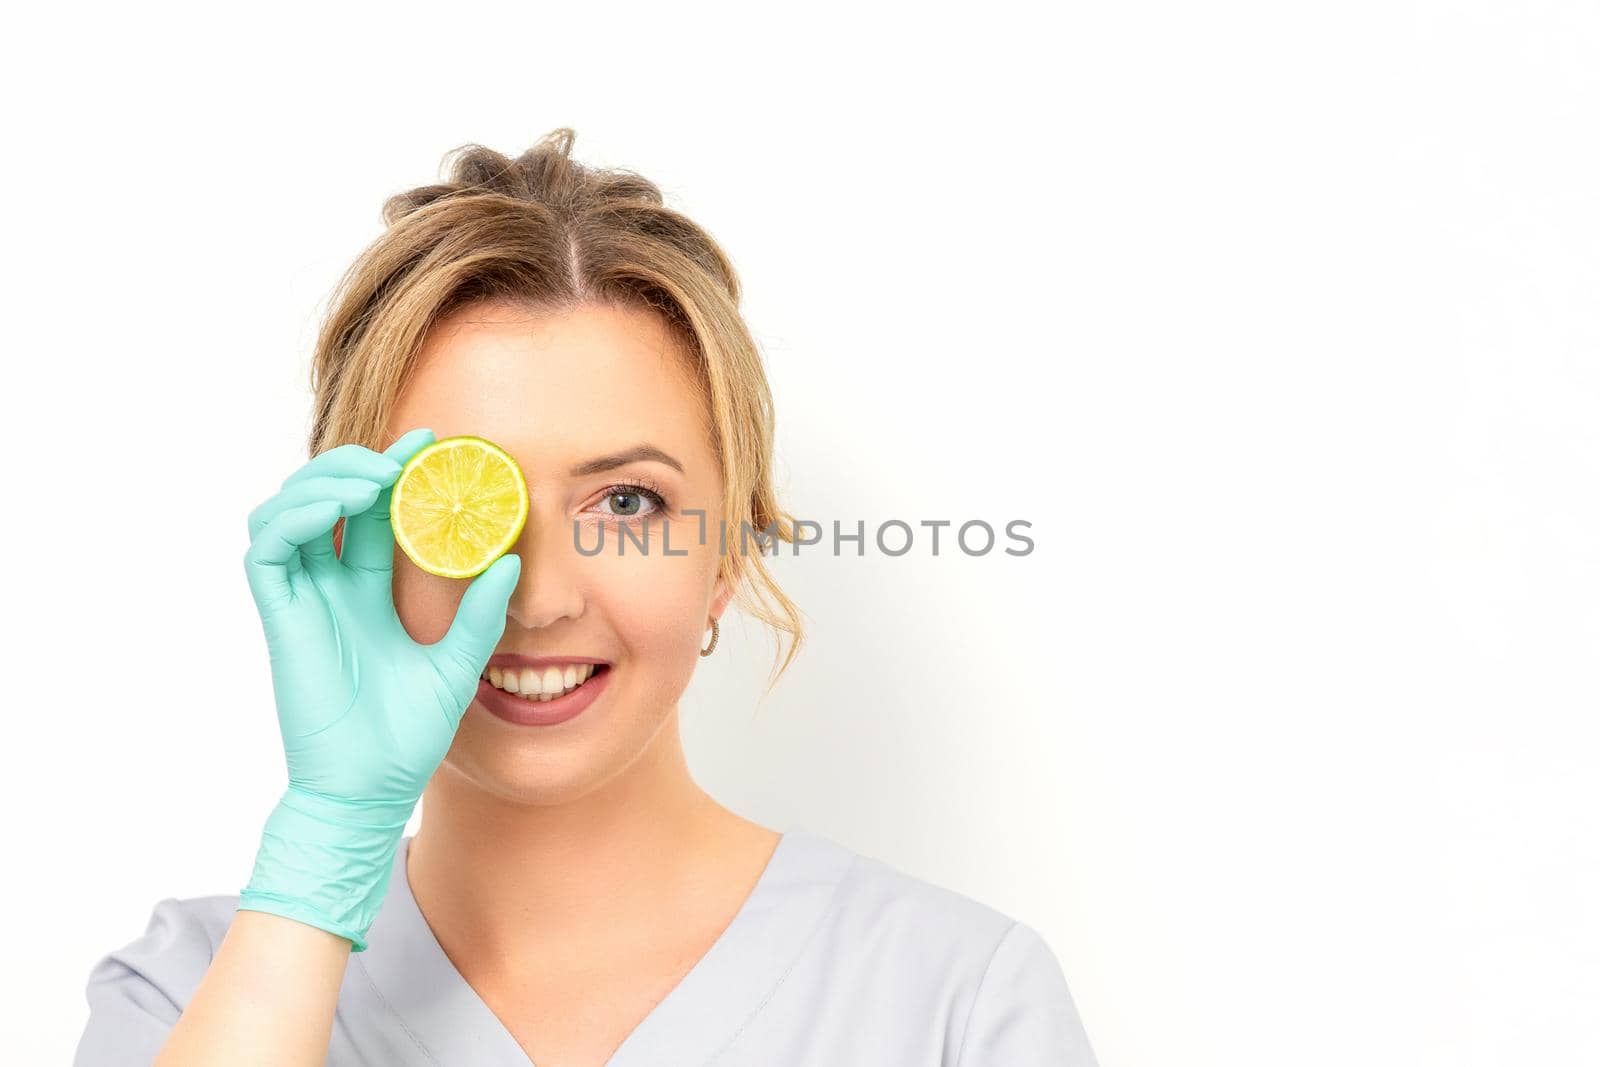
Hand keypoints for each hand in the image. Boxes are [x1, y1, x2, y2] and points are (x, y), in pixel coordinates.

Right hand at [235, 427, 520, 950]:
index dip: (391, 472)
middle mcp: (329, 587)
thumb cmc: (406, 737)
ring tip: (374, 477)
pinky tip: (341, 508)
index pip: (372, 513)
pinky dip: (297, 516)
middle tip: (404, 456)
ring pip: (286, 511)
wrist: (370, 790)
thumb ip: (480, 615)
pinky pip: (268, 548)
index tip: (431, 446)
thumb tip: (514, 560)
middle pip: (323, 499)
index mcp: (366, 592)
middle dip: (356, 464)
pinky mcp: (280, 616)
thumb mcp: (457, 665)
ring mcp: (301, 599)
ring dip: (323, 480)